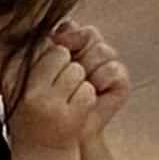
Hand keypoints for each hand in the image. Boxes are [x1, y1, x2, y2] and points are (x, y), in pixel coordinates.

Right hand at [7, 41, 96, 149]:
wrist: (40, 154)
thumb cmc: (34, 112)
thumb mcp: (27, 80)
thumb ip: (42, 53)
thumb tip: (70, 27)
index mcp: (13, 77)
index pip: (45, 47)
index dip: (56, 56)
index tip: (51, 74)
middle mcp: (29, 91)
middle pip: (63, 55)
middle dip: (67, 67)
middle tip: (59, 90)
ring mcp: (50, 105)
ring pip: (77, 71)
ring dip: (77, 84)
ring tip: (65, 101)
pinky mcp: (69, 118)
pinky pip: (88, 92)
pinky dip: (86, 99)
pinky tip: (75, 112)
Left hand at [52, 21, 130, 137]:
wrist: (55, 132)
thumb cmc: (43, 102)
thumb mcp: (38, 71)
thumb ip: (46, 47)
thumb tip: (57, 31)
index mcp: (71, 44)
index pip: (74, 27)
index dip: (65, 38)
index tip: (55, 50)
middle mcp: (91, 51)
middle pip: (90, 34)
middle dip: (75, 56)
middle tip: (65, 76)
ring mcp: (107, 65)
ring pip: (102, 51)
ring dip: (86, 70)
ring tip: (77, 86)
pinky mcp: (120, 81)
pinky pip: (113, 70)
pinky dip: (100, 81)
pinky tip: (92, 91)